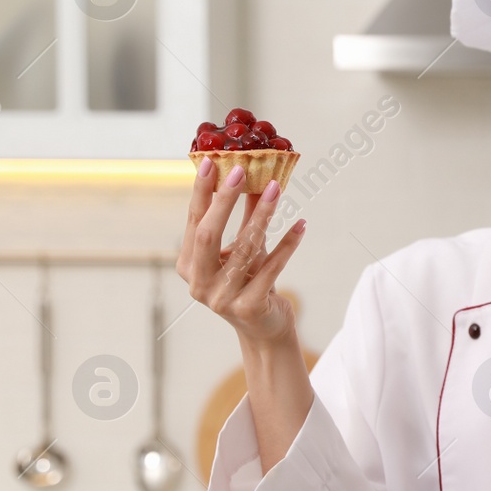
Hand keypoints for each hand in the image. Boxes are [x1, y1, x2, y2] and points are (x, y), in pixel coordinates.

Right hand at [176, 158, 305, 344]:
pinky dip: (287, 244)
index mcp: (189, 265)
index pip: (194, 221)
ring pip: (244, 248)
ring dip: (262, 214)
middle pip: (207, 234)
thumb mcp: (245, 248)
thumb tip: (257, 177)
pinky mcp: (248, 307)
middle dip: (223, 200)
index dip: (203, 192)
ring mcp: (221, 298)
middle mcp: (198, 283)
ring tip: (277, 188)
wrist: (264, 328)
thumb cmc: (250, 282)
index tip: (213, 162)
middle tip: (241, 170)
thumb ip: (245, 217)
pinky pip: (271, 268)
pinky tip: (300, 224)